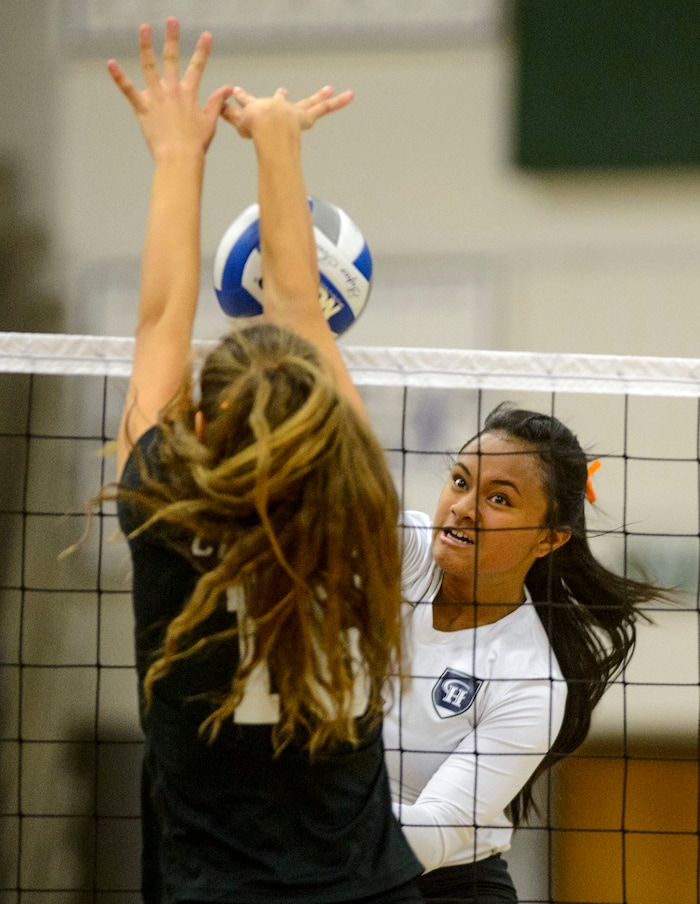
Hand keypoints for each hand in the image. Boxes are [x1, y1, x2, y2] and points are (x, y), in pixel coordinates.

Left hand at [107, 17, 232, 159]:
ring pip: (149, 67)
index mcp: (189, 94)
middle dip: (172, 38)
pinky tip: (111, 63)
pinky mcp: (142, 108)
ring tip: (144, 29)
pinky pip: (128, 90)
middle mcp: (172, 91)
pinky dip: (119, 77)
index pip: (197, 67)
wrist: (180, 159)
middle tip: (171, 20)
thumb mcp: (210, 122)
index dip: (202, 50)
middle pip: (171, 59)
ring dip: (146, 46)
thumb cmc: (195, 144)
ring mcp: (156, 98)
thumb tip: (227, 89)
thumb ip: (216, 103)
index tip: (206, 35)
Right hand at [222, 85, 353, 139]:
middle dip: (281, 97)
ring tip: (331, 89)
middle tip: (283, 91)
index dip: (242, 99)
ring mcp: (293, 111)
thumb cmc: (254, 128)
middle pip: (282, 101)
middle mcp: (278, 107)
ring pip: (311, 103)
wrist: (269, 125)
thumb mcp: (238, 124)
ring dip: (321, 96)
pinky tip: (349, 95)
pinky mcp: (305, 116)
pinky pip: (325, 108)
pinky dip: (338, 102)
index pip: (248, 103)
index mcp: (259, 109)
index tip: (238, 92)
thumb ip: (227, 117)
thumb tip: (216, 110)